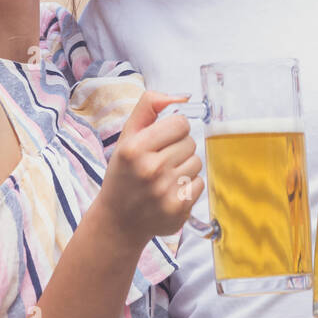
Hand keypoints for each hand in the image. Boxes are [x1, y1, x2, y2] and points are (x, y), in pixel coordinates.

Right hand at [99, 91, 203, 243]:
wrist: (118, 220)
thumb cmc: (125, 172)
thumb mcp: (127, 136)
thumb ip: (149, 107)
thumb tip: (183, 97)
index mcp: (135, 148)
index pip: (180, 122)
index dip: (174, 129)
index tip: (162, 139)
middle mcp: (149, 169)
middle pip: (190, 142)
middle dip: (178, 149)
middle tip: (160, 161)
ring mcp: (164, 191)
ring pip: (197, 162)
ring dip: (185, 167)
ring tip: (165, 177)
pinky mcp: (178, 209)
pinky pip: (199, 183)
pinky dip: (188, 186)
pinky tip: (170, 191)